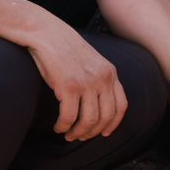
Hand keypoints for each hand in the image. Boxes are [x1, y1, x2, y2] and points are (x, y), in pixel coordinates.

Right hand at [25, 19, 127, 141]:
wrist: (47, 33)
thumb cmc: (65, 49)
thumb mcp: (91, 62)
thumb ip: (99, 79)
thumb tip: (98, 104)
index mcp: (111, 73)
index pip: (121, 106)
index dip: (113, 123)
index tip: (104, 133)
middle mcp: (103, 79)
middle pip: (105, 117)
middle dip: (93, 132)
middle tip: (80, 137)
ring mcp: (87, 83)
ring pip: (88, 121)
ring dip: (78, 133)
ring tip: (68, 135)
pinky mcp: (68, 87)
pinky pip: (69, 117)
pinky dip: (63, 127)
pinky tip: (58, 127)